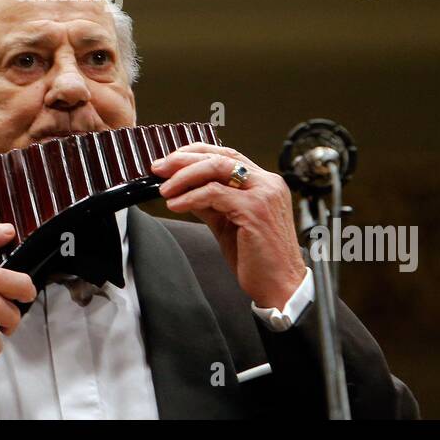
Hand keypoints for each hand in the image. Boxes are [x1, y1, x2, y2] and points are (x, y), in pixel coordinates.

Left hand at [150, 143, 306, 309]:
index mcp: (264, 183)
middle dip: (184, 160)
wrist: (279, 287)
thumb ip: (210, 203)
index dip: (196, 153)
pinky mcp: (254, 209)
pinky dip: (190, 197)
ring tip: (165, 189)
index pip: (227, 154)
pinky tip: (176, 205)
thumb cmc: (258, 260)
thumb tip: (184, 189)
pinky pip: (214, 193)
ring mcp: (263, 194)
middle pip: (220, 156)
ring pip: (216, 168)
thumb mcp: (227, 223)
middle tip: (159, 169)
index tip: (171, 160)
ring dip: (184, 177)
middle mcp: (267, 183)